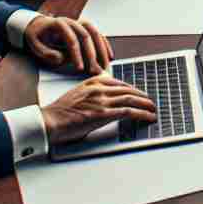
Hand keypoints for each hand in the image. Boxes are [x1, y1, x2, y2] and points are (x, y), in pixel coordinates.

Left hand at [23, 15, 112, 73]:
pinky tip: (109, 57)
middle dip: (92, 55)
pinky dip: (105, 46)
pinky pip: (99, 36)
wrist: (40, 26)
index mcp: (60, 24)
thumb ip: (45, 52)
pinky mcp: (86, 29)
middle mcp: (73, 22)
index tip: (79, 68)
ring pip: (96, 34)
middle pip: (87, 36)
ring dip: (102, 51)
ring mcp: (81, 24)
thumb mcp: (34, 44)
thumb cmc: (37, 36)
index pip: (71, 39)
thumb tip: (60, 58)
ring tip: (104, 66)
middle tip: (94, 70)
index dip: (76, 55)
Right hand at [41, 74, 157, 144]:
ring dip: (146, 104)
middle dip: (142, 96)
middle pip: (128, 90)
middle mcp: (99, 88)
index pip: (120, 83)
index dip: (133, 89)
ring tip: (153, 109)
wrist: (50, 121)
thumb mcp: (78, 94)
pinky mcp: (103, 114)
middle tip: (150, 102)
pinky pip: (128, 111)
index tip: (140, 94)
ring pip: (131, 99)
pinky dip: (142, 114)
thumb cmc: (61, 112)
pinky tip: (148, 117)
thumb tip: (108, 101)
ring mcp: (102, 100)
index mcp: (93, 82)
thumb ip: (93, 93)